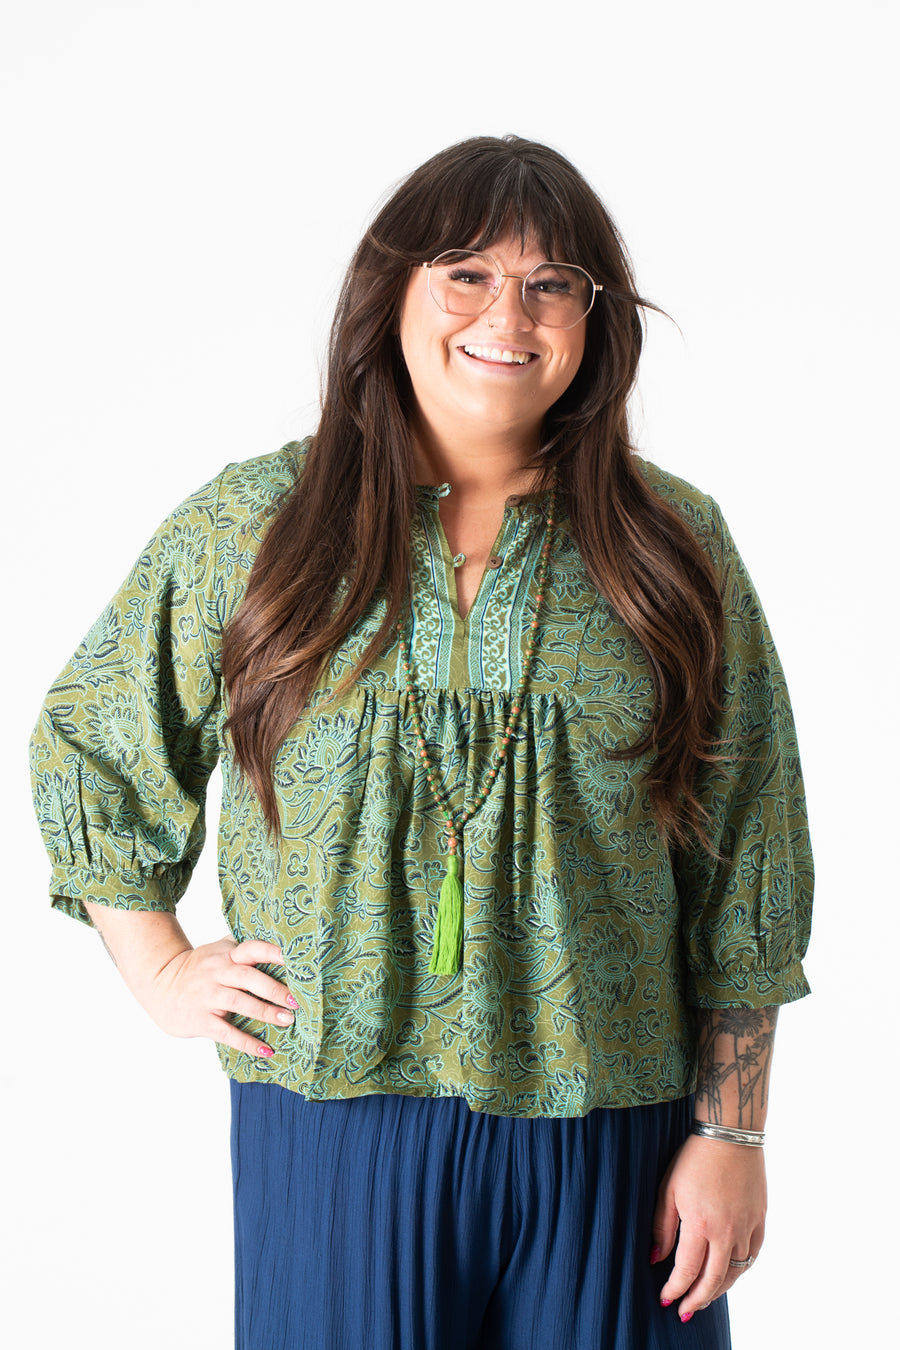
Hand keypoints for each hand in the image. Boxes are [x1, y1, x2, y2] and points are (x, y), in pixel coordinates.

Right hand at [138, 936, 294, 1058]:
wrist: (159, 985)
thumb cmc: (199, 968)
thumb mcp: (217, 951)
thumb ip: (243, 948)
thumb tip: (281, 945)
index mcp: (226, 954)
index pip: (252, 948)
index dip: (272, 952)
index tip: (294, 960)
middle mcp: (217, 972)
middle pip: (248, 978)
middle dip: (274, 989)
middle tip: (297, 1001)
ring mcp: (208, 996)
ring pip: (239, 1003)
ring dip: (265, 1012)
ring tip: (288, 1021)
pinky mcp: (201, 1020)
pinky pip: (226, 1032)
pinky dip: (246, 1043)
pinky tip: (266, 1050)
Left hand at [651, 1134, 765, 1320]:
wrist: (730, 1134)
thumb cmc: (694, 1158)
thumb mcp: (668, 1189)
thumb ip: (662, 1227)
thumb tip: (655, 1258)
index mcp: (701, 1224)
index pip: (687, 1271)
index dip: (675, 1289)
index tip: (666, 1299)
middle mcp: (727, 1231)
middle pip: (713, 1280)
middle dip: (697, 1300)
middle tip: (685, 1311)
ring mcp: (747, 1227)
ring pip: (735, 1273)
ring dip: (718, 1289)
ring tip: (704, 1297)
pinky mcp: (760, 1220)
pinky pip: (752, 1256)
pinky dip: (739, 1271)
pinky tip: (728, 1274)